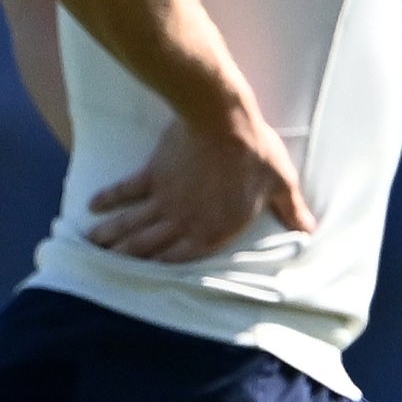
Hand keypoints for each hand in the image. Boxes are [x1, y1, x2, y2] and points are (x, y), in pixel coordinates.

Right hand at [89, 98, 311, 262]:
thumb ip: (290, 210)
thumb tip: (309, 229)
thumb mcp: (280, 183)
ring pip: (132, 225)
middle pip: (149, 248)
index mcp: (214, 231)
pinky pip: (126, 191)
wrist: (223, 120)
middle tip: (105, 267)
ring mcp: (164, 200)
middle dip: (127, 260)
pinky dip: (108, 199)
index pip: (184, 260)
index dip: (162, 270)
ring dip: (111, 238)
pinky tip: (91, 207)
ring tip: (91, 246)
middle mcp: (184, 223)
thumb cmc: (256, 152)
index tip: (143, 281)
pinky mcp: (152, 174)